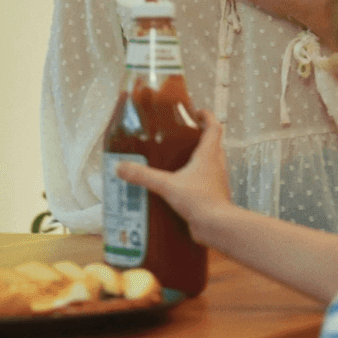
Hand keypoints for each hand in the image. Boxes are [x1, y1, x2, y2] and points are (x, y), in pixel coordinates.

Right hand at [116, 108, 231, 243]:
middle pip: (213, 143)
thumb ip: (144, 176)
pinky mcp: (213, 194)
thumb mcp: (167, 185)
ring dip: (198, 158)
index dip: (207, 116)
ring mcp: (217, 179)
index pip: (214, 127)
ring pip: (211, 162)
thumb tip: (121, 167)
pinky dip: (196, 178)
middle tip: (182, 136)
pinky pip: (206, 180)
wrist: (217, 226)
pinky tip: (180, 186)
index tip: (197, 112)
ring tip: (178, 160)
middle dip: (200, 137)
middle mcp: (216, 164)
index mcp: (209, 154)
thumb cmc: (199, 200)